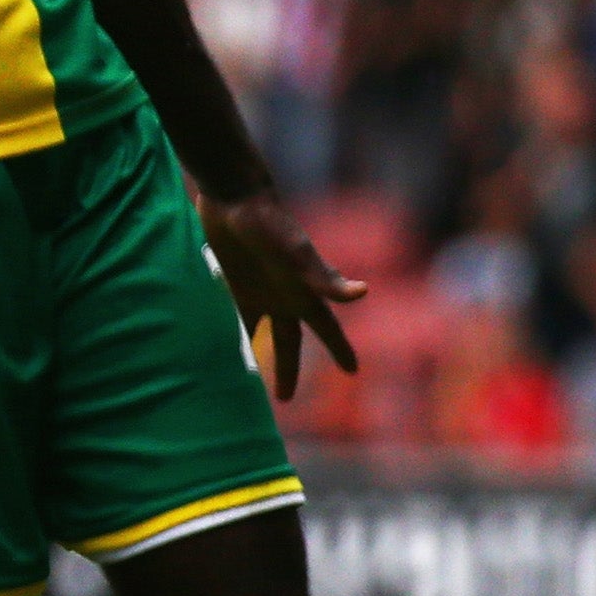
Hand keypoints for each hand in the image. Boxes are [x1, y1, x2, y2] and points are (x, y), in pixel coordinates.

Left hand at [201, 189, 364, 398]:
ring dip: (263, 353)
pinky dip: (238, 330)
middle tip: (285, 399)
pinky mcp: (236, 282)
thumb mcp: (298, 253)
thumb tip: (362, 293)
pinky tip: (233, 347)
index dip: (340, 351)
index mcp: (305, 293)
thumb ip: (326, 277)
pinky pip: (238, 314)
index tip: (352, 371)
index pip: (327, 331)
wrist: (237, 197)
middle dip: (289, 368)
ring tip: (258, 379)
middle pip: (289, 341)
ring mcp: (261, 289)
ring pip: (264, 332)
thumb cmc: (270, 224)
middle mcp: (285, 295)